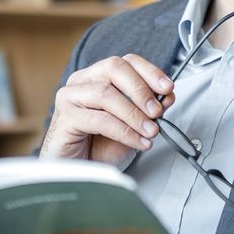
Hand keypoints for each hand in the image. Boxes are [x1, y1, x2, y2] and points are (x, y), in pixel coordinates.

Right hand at [42, 54, 174, 165]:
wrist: (78, 171)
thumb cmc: (99, 146)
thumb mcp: (132, 125)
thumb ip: (148, 108)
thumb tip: (168, 96)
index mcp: (97, 77)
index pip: (125, 62)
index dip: (149, 71)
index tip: (167, 88)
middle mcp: (81, 82)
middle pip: (113, 68)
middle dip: (141, 89)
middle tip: (157, 111)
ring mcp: (69, 98)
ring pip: (106, 93)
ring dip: (134, 114)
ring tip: (151, 131)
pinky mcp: (65, 119)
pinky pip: (100, 120)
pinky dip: (125, 131)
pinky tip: (138, 141)